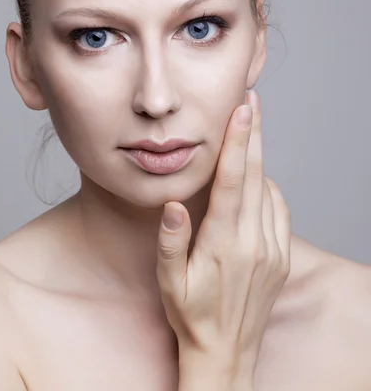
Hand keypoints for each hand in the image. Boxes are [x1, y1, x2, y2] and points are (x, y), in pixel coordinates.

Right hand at [156, 89, 290, 386]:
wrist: (227, 353)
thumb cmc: (192, 316)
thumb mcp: (170, 284)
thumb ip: (171, 242)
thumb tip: (174, 203)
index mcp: (225, 244)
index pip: (234, 181)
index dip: (239, 141)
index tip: (243, 110)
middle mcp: (255, 242)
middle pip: (257, 175)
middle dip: (254, 134)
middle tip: (251, 100)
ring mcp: (273, 249)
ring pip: (270, 190)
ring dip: (260, 158)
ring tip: (249, 132)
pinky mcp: (283, 257)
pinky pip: (280, 210)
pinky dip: (269, 188)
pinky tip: (257, 180)